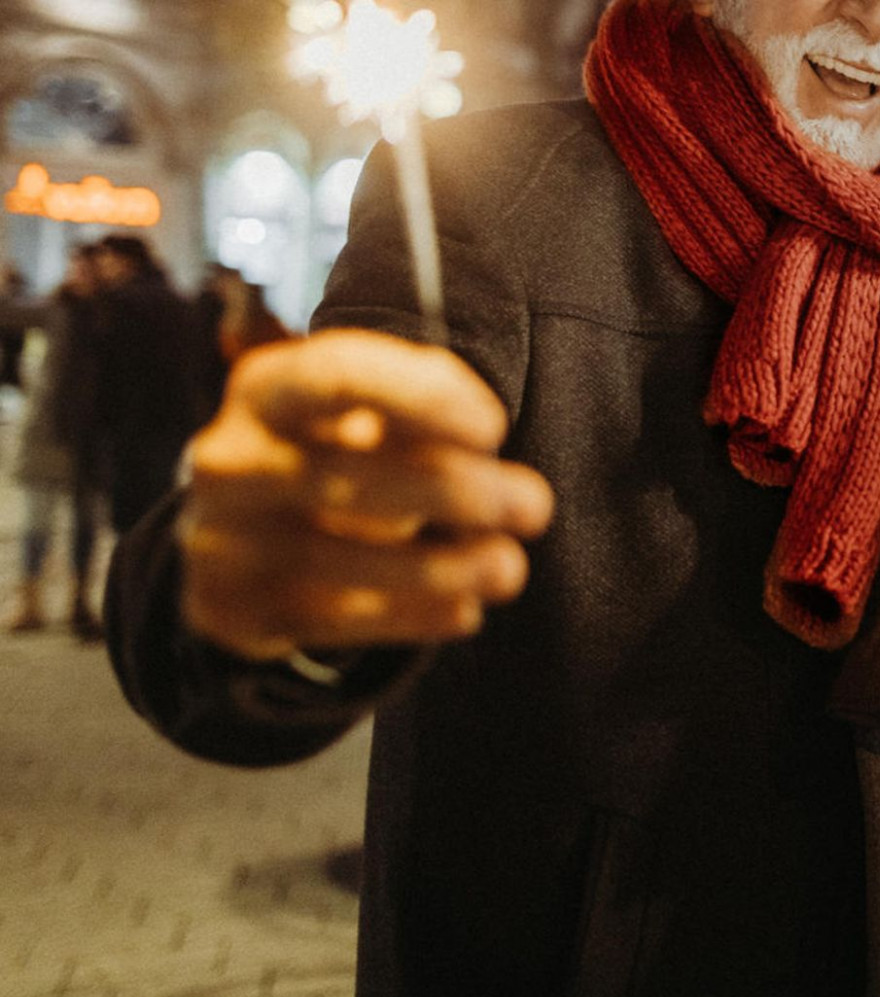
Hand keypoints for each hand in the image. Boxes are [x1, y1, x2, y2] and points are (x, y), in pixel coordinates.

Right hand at [179, 328, 553, 658]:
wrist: (236, 533)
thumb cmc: (331, 447)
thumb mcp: (359, 406)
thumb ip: (417, 400)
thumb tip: (482, 437)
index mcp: (265, 388)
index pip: (338, 377)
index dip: (421, 400)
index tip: (494, 429)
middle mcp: (233, 461)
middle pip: (350, 476)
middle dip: (458, 492)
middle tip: (535, 507)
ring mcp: (227, 541)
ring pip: (347, 560)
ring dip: (446, 567)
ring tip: (509, 567)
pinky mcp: (239, 611)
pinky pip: (339, 619)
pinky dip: (412, 616)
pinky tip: (465, 610)